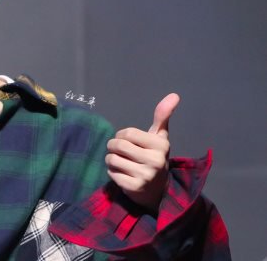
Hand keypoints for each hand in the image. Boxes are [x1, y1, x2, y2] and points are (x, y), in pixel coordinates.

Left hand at [105, 93, 179, 212]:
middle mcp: (155, 161)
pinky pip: (111, 173)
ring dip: (111, 159)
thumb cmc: (154, 157)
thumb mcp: (160, 137)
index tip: (127, 140)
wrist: (158, 190)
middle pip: (118, 145)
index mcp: (161, 145)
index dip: (122, 135)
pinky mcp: (134, 188)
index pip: (127, 133)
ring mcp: (145, 176)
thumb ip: (162, 116)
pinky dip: (112, 172)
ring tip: (121, 162)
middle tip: (118, 150)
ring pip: (111, 159)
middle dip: (112, 146)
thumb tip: (174, 95)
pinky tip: (123, 174)